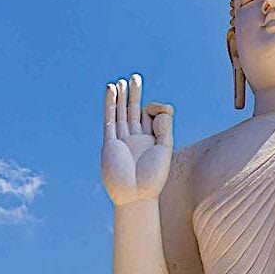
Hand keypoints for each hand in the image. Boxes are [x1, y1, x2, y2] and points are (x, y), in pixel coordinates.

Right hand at [101, 74, 172, 205]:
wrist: (135, 196)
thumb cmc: (153, 178)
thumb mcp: (165, 149)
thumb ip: (165, 127)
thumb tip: (161, 108)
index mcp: (151, 140)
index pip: (152, 116)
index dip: (157, 108)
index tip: (160, 114)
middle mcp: (136, 138)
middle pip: (134, 111)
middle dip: (135, 94)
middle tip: (136, 77)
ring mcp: (122, 140)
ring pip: (121, 113)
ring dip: (121, 97)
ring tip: (122, 81)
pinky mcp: (109, 142)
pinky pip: (109, 120)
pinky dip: (110, 105)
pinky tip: (111, 91)